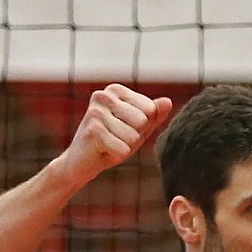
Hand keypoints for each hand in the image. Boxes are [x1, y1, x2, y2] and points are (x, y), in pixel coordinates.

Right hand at [53, 84, 173, 186]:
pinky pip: (123, 148)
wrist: (84, 162)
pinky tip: (104, 150)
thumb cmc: (114, 141)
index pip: (150, 110)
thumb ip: (154, 115)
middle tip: (117, 137)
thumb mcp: (139, 128)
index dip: (143, 126)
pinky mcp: (92, 130)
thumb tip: (167, 102)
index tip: (126, 128)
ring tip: (110, 143)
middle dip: (135, 136)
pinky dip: (117, 154)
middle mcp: (103, 95)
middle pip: (143, 121)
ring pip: (133, 136)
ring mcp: (95, 111)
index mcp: (115, 90)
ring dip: (125, 146)